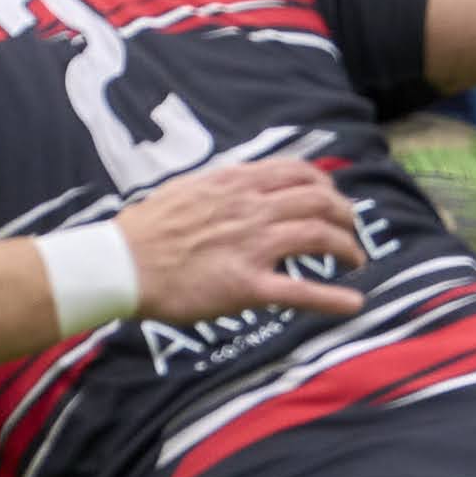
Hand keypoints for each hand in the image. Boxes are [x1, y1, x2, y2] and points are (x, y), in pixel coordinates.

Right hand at [111, 158, 365, 324]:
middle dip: (345, 215)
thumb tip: (242, 184)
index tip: (331, 198)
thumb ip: (222, 186)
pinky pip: (301, 291)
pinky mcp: (247, 286)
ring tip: (354, 259)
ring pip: (320, 236)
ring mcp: (252, 246)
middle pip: (320, 201)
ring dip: (347, 247)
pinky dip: (334, 298)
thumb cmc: (146, 229)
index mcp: (236, 183)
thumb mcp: (188, 188)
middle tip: (350, 230)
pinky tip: (353, 303)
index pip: (299, 172)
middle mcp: (251, 209)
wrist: (121, 263)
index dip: (326, 185)